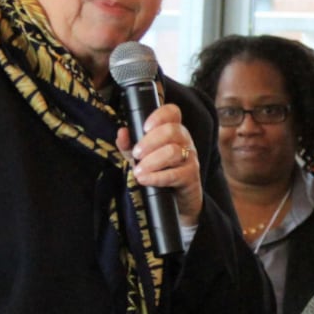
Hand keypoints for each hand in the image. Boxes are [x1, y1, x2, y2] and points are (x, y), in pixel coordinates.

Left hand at [116, 102, 201, 225]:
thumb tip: (122, 132)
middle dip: (150, 142)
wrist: (177, 200)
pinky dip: (157, 177)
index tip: (144, 127)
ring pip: (173, 152)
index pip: (173, 112)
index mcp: (173, 130)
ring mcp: (190, 158)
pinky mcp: (191, 176)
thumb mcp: (141, 157)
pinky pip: (176, 174)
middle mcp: (184, 141)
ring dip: (152, 161)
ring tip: (138, 171)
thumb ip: (129, 145)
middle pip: (171, 131)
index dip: (159, 115)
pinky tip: (145, 180)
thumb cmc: (160, 172)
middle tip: (136, 154)